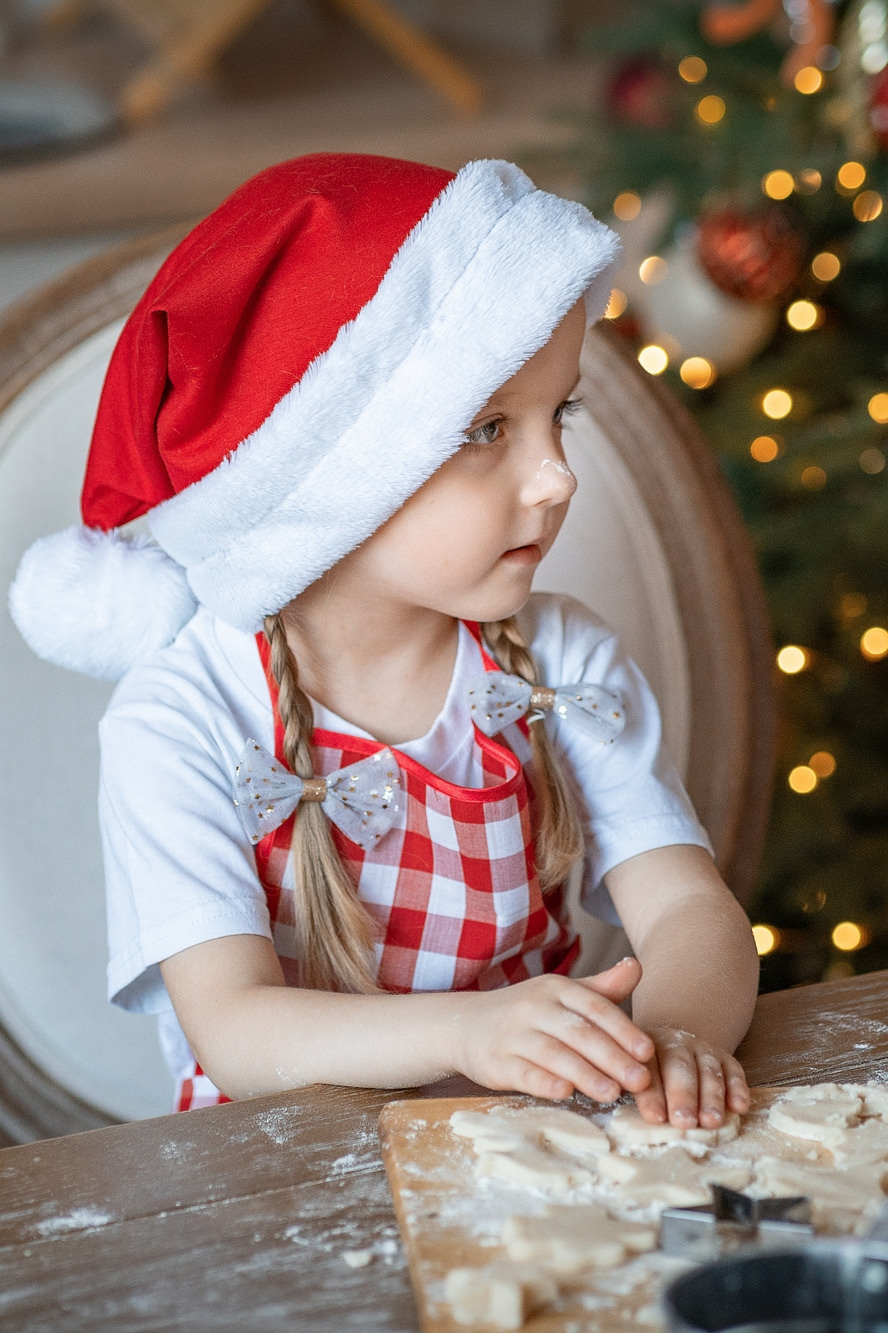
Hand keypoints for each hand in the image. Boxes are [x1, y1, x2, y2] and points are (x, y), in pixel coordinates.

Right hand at [451, 959, 654, 1102]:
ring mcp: (514, 1034)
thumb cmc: (528, 1014)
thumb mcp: (563, 996)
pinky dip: (544, 1082)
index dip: (623, 1030)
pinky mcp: (497, 1061)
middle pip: (579, 1032)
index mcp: (556, 988)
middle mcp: (535, 1006)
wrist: (466, 1024)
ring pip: (554, 1054)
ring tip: (612, 1093)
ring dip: (585, 1074)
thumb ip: (602, 988)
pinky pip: (523, 1072)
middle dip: (612, 1057)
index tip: (648, 1052)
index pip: (595, 1007)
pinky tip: (564, 1093)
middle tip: (640, 1081)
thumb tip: (637, 966)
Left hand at [633, 1027, 749, 1128]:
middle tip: (683, 1122)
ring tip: (711, 1121)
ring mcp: (701, 1049)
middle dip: (682, 1095)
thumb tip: (601, 1095)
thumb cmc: (644, 1070)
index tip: (653, 1117)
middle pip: (679, 1068)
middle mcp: (674, 1044)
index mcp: (644, 1049)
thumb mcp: (628, 1071)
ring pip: (708, 1070)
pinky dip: (738, 1088)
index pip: (648, 1071)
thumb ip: (622, 1083)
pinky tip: (739, 1107)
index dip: (651, 1094)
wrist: (672, 1040)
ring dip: (711, 1096)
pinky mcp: (724, 1057)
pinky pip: (734, 1069)